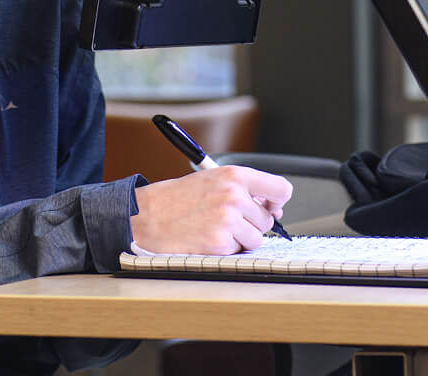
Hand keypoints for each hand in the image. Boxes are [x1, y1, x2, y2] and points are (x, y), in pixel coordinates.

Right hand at [129, 165, 292, 254]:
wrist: (147, 215)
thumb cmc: (177, 198)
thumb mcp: (212, 180)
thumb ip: (244, 188)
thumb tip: (273, 206)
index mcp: (234, 176)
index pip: (280, 189)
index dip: (278, 201)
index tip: (272, 206)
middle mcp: (234, 196)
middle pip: (267, 219)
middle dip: (251, 223)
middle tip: (226, 218)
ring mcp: (227, 221)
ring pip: (255, 238)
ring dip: (240, 238)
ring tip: (215, 227)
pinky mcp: (219, 243)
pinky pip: (238, 250)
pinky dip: (226, 248)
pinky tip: (207, 237)